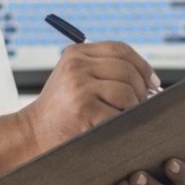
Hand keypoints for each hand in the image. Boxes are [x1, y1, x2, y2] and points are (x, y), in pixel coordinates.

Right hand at [19, 42, 159, 151]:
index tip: (152, 82)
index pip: (121, 49)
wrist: (31, 135)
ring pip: (128, 93)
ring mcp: (79, 87)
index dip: (142, 65)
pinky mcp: (84, 109)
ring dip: (132, 109)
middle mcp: (77, 65)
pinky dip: (122, 123)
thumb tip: (150, 79)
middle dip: (140, 91)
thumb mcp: (75, 79)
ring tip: (121, 118)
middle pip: (128, 71)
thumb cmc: (60, 111)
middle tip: (139, 106)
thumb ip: (104, 70)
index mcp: (76, 53)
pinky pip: (120, 114)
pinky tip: (112, 128)